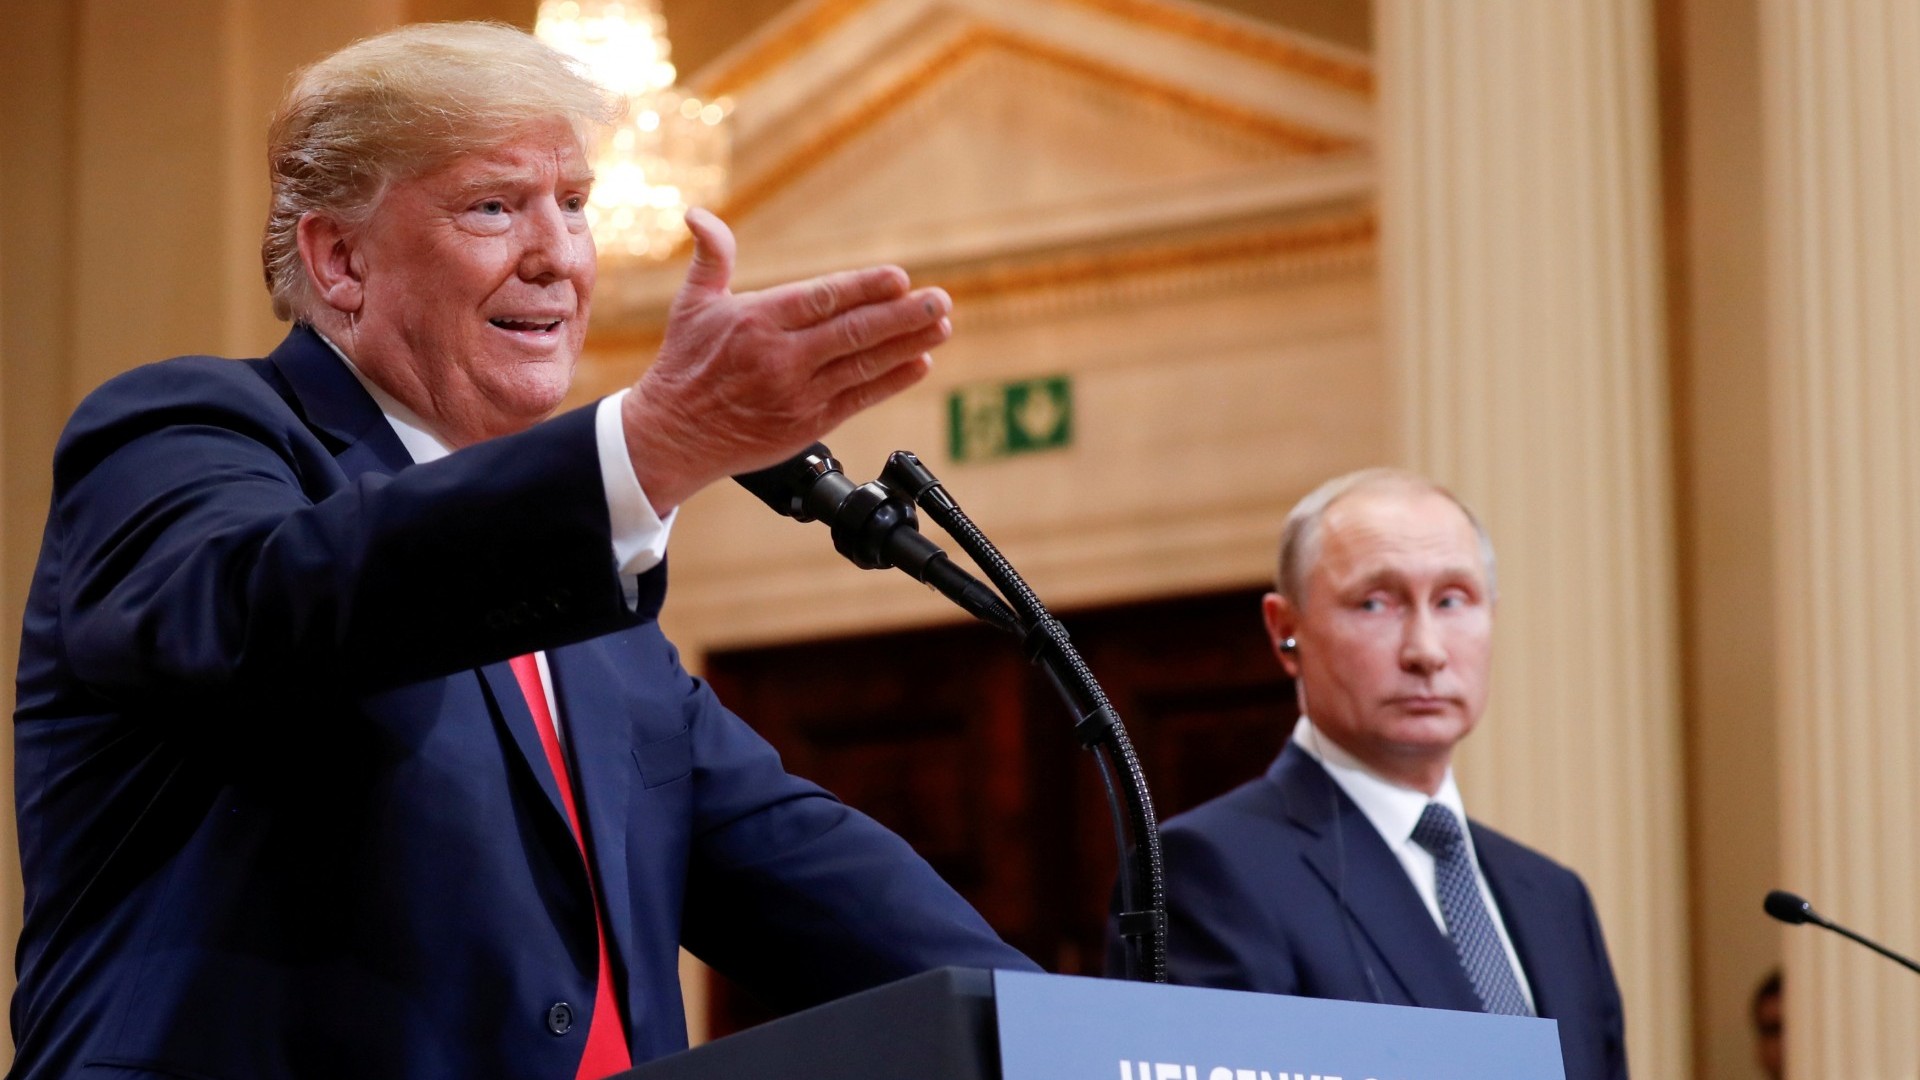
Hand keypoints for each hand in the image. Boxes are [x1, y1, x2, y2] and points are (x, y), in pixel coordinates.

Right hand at [622, 208, 947, 513]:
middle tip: (939, 299)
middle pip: (852, 332)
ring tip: (941, 325)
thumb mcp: (691, 304)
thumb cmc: (685, 365)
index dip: (863, 288)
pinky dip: (892, 381)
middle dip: (901, 315)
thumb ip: (711, 258)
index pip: (821, 299)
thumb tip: (699, 215)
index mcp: (757, 320)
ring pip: (862, 365)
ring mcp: (797, 393)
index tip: (900, 278)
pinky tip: (919, 362)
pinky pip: (859, 398)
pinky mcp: (808, 424)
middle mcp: (781, 357)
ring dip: (907, 344)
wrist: (674, 436)